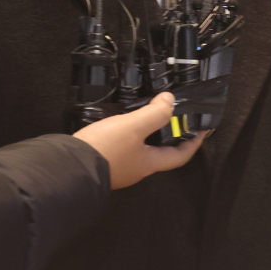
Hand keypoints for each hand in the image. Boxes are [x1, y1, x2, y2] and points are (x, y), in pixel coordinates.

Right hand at [72, 93, 205, 189]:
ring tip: (148, 113)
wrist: (68, 167)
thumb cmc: (104, 150)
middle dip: (169, 135)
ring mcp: (120, 166)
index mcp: (149, 163)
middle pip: (161, 152)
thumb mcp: (133, 126)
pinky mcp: (104, 160)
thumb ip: (155, 113)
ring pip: (141, 149)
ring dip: (148, 133)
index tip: (203, 131)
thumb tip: (170, 102)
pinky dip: (128, 134)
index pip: (180, 156)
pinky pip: (123, 146)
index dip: (194, 143)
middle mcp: (136, 168)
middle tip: (174, 117)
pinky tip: (120, 123)